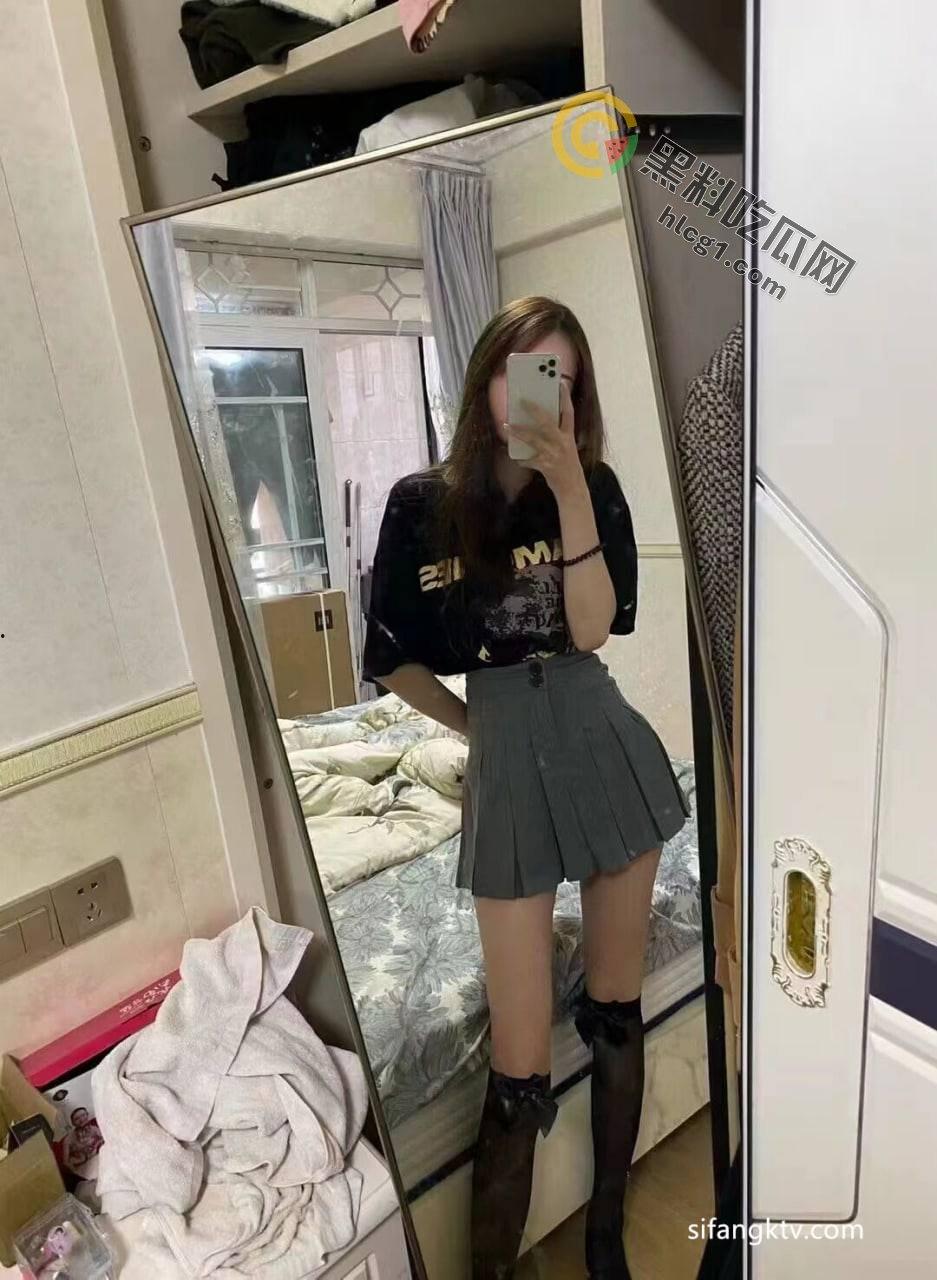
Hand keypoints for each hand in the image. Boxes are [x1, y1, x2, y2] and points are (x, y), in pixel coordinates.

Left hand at [507, 380, 583, 496]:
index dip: (565, 397)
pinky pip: (529, 460)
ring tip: (507, 425)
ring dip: (518, 431)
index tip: (560, 383)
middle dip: (534, 410)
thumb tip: (538, 421)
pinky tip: (516, 458)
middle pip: (547, 421)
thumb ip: (557, 434)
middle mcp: (563, 443)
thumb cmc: (567, 465)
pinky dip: (521, 459)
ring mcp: (554, 454)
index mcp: (569, 436)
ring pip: (533, 438)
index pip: (569, 412)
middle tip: (522, 400)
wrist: (573, 489)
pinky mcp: (546, 466)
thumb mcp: (567, 447)